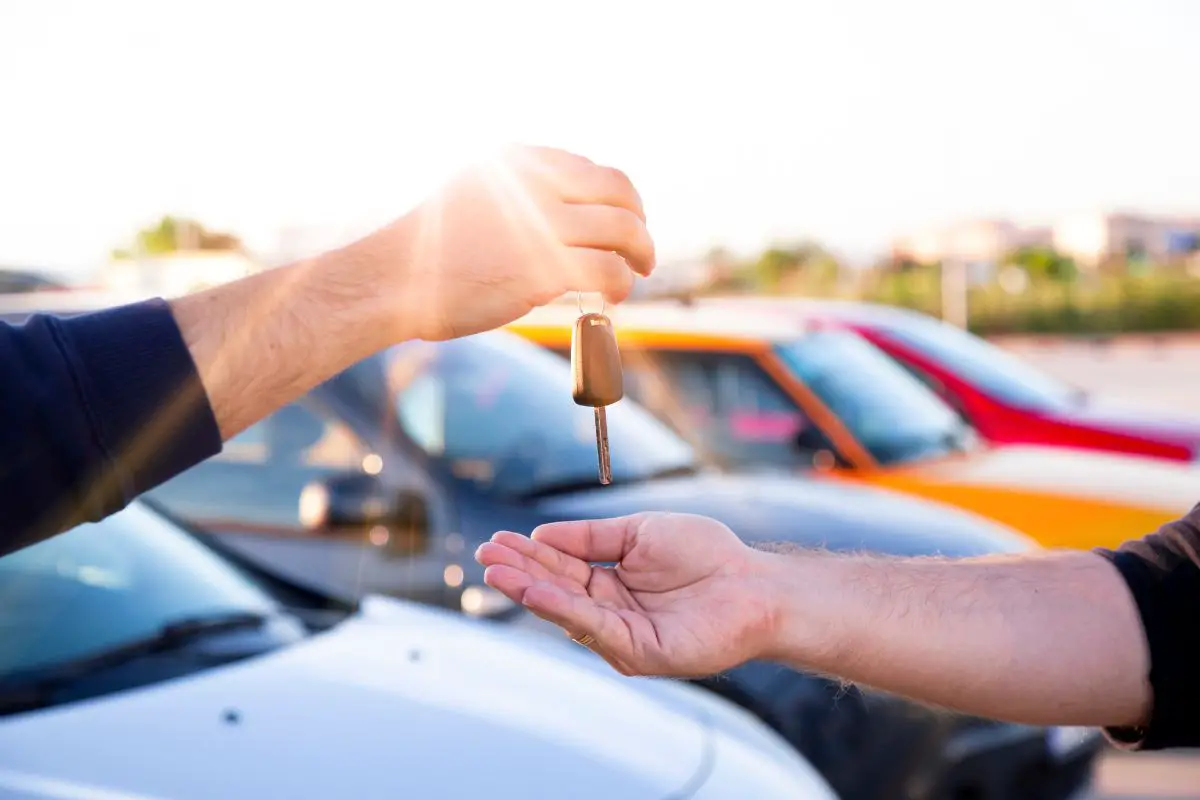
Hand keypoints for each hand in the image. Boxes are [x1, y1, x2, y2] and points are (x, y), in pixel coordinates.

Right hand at [349, 145, 654, 341]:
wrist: (391, 281)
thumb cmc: (427, 251)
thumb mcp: (474, 197)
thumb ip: (520, 198)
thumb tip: (569, 219)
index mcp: (519, 159)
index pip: (590, 170)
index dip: (616, 198)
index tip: (620, 221)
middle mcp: (535, 181)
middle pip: (618, 190)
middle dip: (638, 220)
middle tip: (641, 249)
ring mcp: (542, 222)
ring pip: (623, 229)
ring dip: (641, 253)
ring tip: (637, 273)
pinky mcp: (544, 266)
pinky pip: (608, 271)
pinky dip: (621, 284)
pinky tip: (615, 297)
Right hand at [475, 512, 778, 676]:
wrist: (755, 584)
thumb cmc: (707, 555)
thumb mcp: (639, 532)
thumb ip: (591, 537)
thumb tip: (541, 533)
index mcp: (611, 580)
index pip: (560, 566)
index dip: (529, 554)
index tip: (497, 541)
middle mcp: (611, 610)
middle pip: (555, 590)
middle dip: (519, 573)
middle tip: (485, 556)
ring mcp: (622, 634)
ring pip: (567, 611)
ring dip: (530, 591)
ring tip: (498, 572)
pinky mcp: (638, 652)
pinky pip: (594, 627)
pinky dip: (562, 609)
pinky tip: (537, 591)